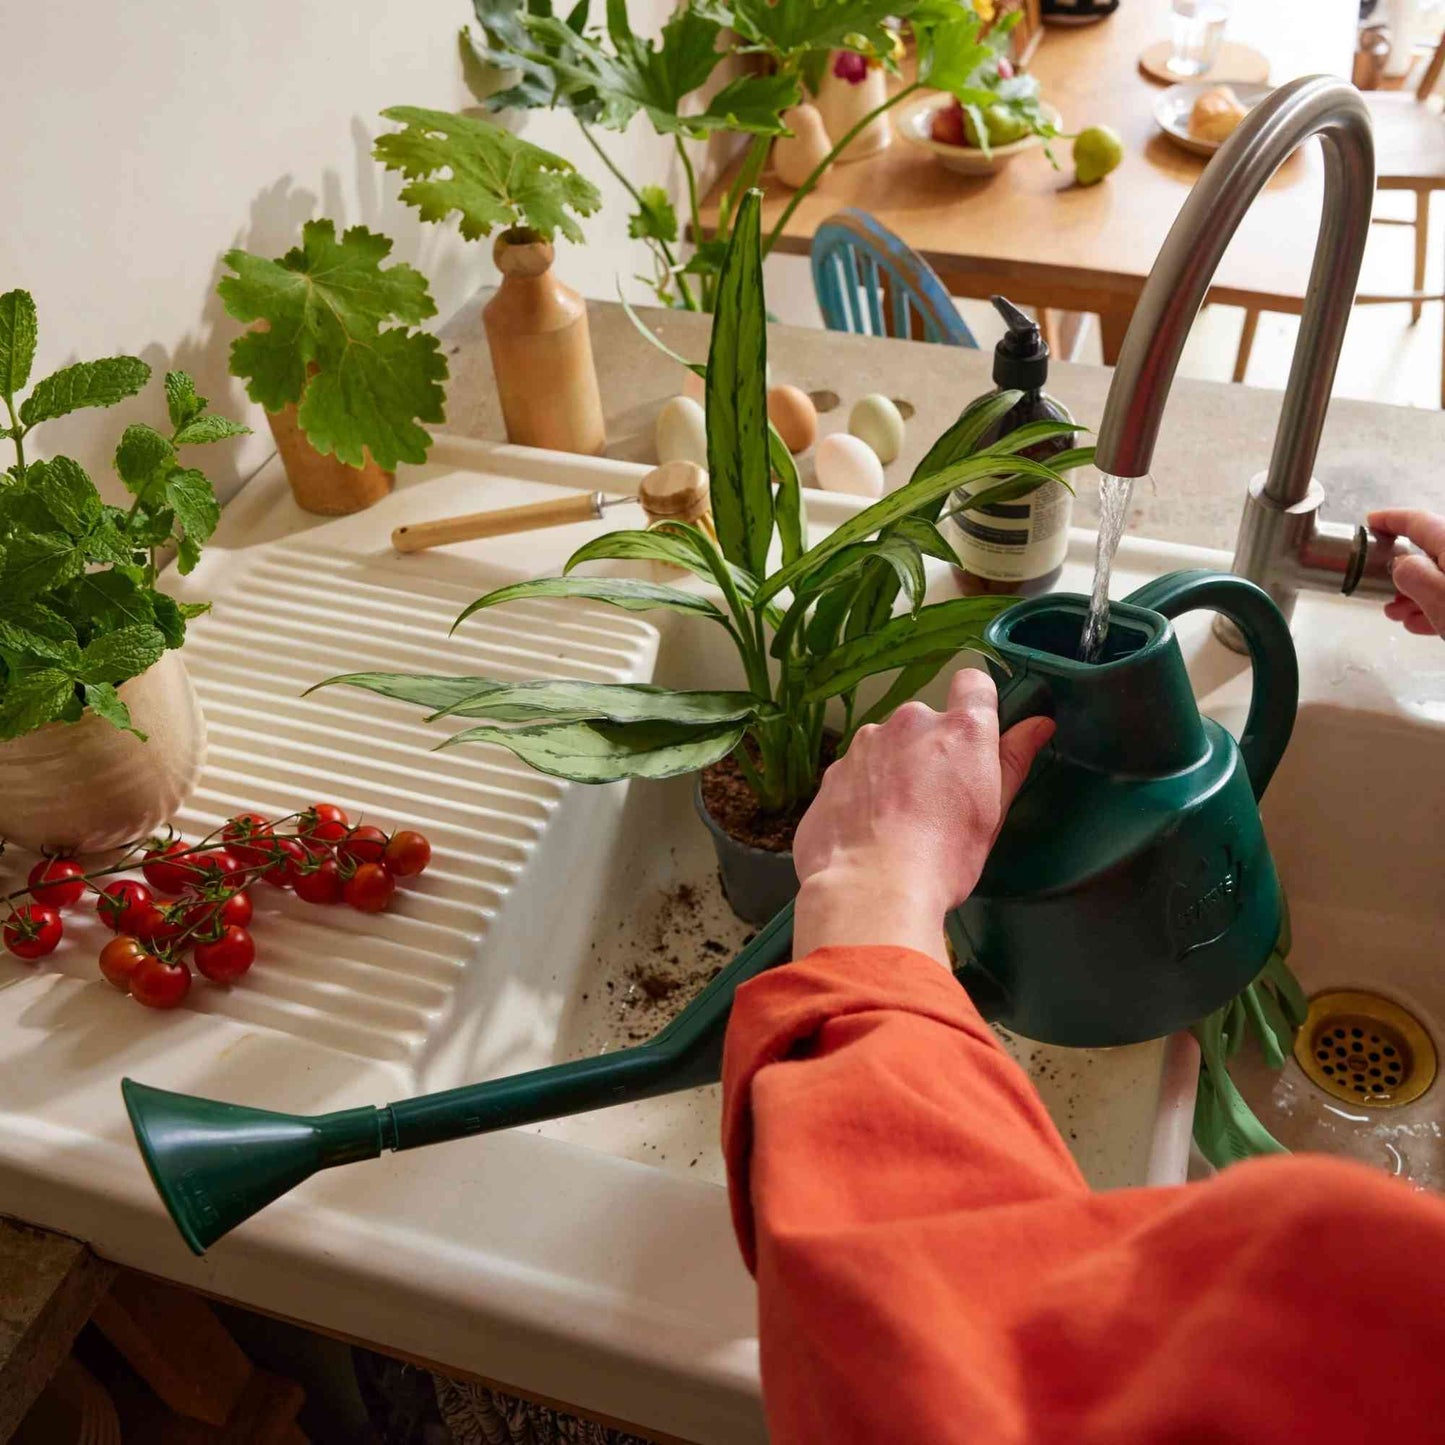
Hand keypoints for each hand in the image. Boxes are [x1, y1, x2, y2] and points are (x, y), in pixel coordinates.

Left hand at [791, 670, 1055, 965]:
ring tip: (897, 822)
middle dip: (930, 751)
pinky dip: (863, 794)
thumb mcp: (992, 811)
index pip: (973, 684)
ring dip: (893, 771)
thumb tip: (1039, 725)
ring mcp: (864, 745)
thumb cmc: (942, 857)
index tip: (975, 735)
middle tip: (935, 801)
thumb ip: (1013, 760)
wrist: (870, 889)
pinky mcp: (832, 772)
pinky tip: (869, 832)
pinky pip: (855, 774)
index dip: (976, 704)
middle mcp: (909, 723)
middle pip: (925, 723)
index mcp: (959, 730)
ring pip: (886, 747)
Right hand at [1369, 509, 1444, 637]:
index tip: (1369, 522)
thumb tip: (1400, 564)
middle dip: (1401, 571)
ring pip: (1440, 574)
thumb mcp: (1437, 596)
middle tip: (1380, 589)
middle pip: (1428, 551)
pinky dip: (1434, 604)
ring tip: (1397, 614)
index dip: (1391, 519)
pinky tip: (1421, 623)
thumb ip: (1412, 575)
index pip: (1418, 521)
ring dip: (1414, 593)